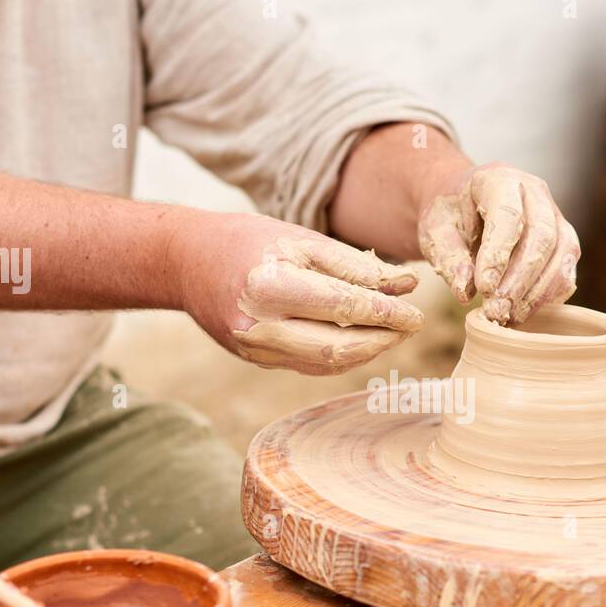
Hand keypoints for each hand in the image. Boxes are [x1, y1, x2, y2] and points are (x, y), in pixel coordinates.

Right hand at [177, 214, 422, 375]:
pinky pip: (310, 366)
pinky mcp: (256, 360)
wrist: (187, 261)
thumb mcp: (302, 241)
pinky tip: (362, 340)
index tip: (418, 314)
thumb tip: (407, 286)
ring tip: (392, 333)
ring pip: (327, 363)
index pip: (344, 306)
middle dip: (383, 339)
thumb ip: (355, 266)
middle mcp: (260, 324)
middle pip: (339, 346)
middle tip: (412, 327)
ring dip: (367, 351)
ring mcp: (255, 349)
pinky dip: (342, 356)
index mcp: (271, 285)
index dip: (388, 314)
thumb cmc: (248, 241)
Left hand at [417, 163, 579, 325]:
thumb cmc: (450, 218)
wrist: (463, 208)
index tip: (483, 289)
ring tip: (509, 316)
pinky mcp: (563, 241)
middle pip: (542, 235)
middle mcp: (535, 193)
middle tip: (497, 310)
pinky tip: (524, 311)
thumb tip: (465, 292)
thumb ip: (449, 259)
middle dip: (521, 279)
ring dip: (537, 292)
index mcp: (499, 180)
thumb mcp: (436, 232)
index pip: (508, 215)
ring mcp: (555, 216)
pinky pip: (567, 269)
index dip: (498, 254)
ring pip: (562, 253)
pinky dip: (549, 295)